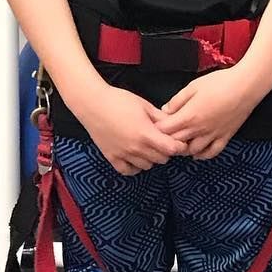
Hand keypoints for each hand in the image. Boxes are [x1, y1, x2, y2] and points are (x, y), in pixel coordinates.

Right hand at [74, 85, 188, 175]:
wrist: (92, 103)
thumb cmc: (119, 100)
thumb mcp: (145, 106)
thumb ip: (161, 118)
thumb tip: (175, 124)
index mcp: (146, 133)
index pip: (171, 149)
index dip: (179, 146)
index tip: (179, 141)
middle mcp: (135, 147)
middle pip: (162, 159)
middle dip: (166, 151)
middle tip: (164, 141)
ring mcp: (123, 154)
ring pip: (147, 166)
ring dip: (152, 158)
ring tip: (149, 147)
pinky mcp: (111, 157)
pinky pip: (128, 171)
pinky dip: (135, 167)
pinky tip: (136, 157)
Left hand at [155, 66, 260, 159]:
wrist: (247, 86)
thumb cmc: (221, 82)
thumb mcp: (193, 86)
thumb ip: (177, 100)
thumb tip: (165, 110)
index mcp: (190, 115)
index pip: (165, 130)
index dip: (157, 128)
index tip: (156, 123)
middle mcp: (200, 129)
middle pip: (176, 142)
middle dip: (167, 139)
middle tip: (164, 134)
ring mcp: (213, 135)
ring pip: (192, 151)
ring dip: (183, 148)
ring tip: (179, 142)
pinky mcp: (225, 136)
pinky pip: (212, 153)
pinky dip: (202, 155)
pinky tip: (197, 152)